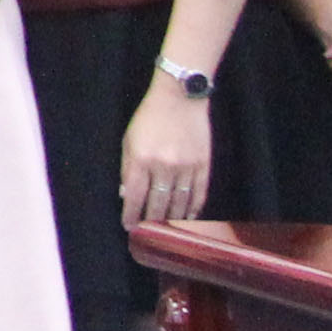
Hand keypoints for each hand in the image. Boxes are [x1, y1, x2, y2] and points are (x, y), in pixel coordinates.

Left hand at [120, 82, 212, 226]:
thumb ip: (127, 168)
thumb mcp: (129, 140)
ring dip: (172, 220)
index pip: (135, 197)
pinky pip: (199, 194)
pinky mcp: (204, 165)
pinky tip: (189, 217)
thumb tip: (126, 195)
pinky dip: (194, 208)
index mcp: (141, 159)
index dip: (131, 215)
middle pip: (158, 204)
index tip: (129, 227)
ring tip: (166, 230)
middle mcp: (164, 166)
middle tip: (148, 233)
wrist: (180, 97)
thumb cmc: (150, 117)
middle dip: (151, 222)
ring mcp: (186, 166)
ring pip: (180, 203)